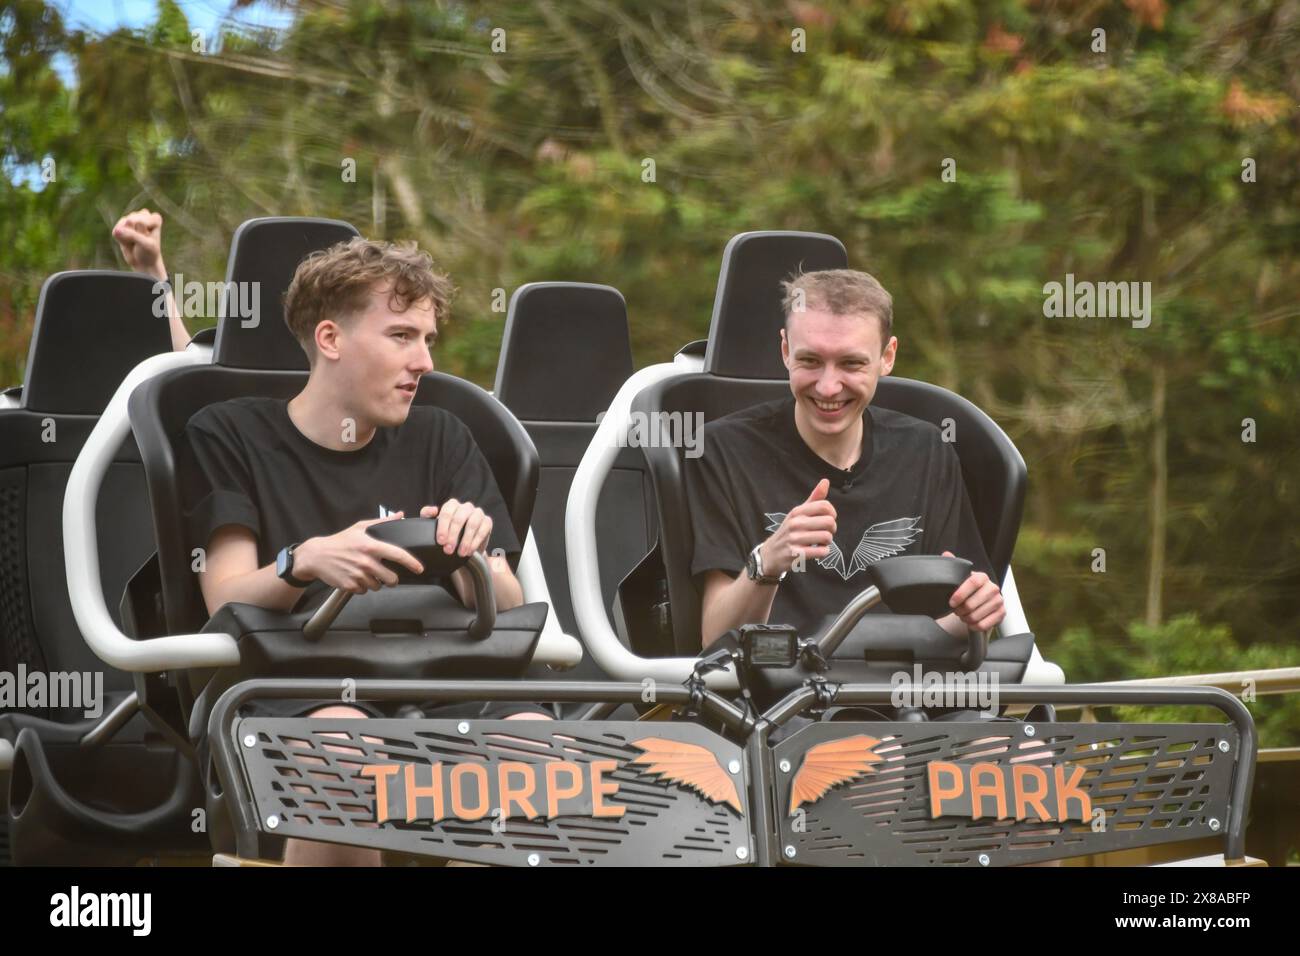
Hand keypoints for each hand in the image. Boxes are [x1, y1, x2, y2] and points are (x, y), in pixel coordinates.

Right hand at [112, 208, 167, 279]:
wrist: (143, 262)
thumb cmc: (149, 252)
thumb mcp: (146, 245)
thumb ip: (133, 235)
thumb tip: (116, 230)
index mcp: (154, 218)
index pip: (141, 222)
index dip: (143, 234)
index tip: (149, 240)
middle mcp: (143, 215)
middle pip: (131, 222)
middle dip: (134, 235)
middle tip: (141, 242)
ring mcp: (131, 218)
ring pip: (122, 226)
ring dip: (127, 237)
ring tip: (135, 242)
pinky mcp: (121, 225)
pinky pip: (115, 231)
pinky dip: (120, 239)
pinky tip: (128, 242)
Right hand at [292, 513, 423, 594]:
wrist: (316, 556)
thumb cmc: (339, 541)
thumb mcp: (359, 528)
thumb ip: (382, 522)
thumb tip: (400, 516)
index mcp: (371, 546)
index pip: (398, 555)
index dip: (412, 563)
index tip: (419, 568)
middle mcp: (366, 561)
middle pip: (391, 578)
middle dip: (392, 579)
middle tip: (386, 574)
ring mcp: (358, 575)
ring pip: (378, 586)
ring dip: (375, 582)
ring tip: (366, 573)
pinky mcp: (350, 585)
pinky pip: (365, 591)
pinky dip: (363, 587)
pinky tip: (356, 577)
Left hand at [420, 500, 491, 556]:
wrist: (463, 545)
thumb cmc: (447, 533)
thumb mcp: (433, 525)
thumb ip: (427, 515)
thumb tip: (433, 510)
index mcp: (452, 505)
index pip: (447, 512)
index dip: (443, 527)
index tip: (441, 541)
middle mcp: (466, 507)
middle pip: (459, 518)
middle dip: (453, 536)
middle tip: (448, 550)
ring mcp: (478, 513)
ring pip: (472, 524)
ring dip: (465, 540)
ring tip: (460, 553)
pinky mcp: (487, 522)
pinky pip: (483, 530)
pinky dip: (475, 542)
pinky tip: (469, 551)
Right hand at [758, 478, 836, 576]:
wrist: (770, 554)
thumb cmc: (789, 532)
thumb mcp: (798, 514)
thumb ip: (814, 499)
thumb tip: (826, 481)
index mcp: (797, 512)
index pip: (824, 506)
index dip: (832, 514)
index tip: (828, 520)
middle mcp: (795, 523)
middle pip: (829, 521)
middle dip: (832, 529)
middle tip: (825, 533)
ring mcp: (794, 539)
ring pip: (826, 537)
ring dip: (827, 542)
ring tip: (820, 543)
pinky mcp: (796, 554)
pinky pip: (821, 552)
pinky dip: (823, 552)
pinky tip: (817, 551)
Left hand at [943, 550, 1003, 631]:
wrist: (981, 602)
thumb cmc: (968, 590)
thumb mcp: (960, 578)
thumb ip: (953, 566)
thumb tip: (946, 554)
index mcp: (983, 577)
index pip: (973, 582)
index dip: (960, 594)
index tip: (951, 602)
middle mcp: (993, 588)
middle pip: (973, 603)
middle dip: (960, 610)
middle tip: (956, 611)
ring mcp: (999, 601)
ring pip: (977, 615)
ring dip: (966, 619)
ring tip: (963, 616)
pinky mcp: (1002, 613)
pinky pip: (984, 625)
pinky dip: (974, 626)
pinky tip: (970, 622)